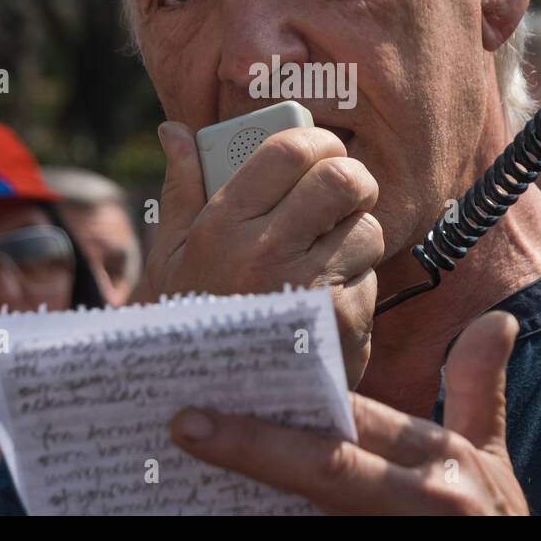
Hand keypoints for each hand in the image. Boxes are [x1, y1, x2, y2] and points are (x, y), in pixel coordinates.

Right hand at [138, 121, 382, 386]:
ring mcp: (310, 291)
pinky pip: (371, 281)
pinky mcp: (344, 327)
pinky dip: (357, 289)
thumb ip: (182, 189)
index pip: (290, 150)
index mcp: (223, 226)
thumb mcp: (170, 257)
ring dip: (357, 238)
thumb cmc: (188, 324)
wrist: (211, 411)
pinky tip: (325, 306)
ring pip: (369, 230)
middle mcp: (268, 253)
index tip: (321, 151)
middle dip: (353, 179)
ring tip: (326, 258)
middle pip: (344, 179)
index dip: (318, 140)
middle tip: (343, 193)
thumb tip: (177, 129)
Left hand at [170, 310, 528, 514]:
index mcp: (435, 462)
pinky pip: (300, 538)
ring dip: (246, 498)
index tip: (232, 376)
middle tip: (187, 424)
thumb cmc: (491, 525)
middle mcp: (413, 500)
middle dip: (254, 445)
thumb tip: (494, 319)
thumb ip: (477, 392)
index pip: (355, 419)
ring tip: (177, 485)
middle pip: (324, 468)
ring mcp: (384, 536)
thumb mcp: (490, 463)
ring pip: (306, 514)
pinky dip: (266, 527)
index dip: (294, 396)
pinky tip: (221, 513)